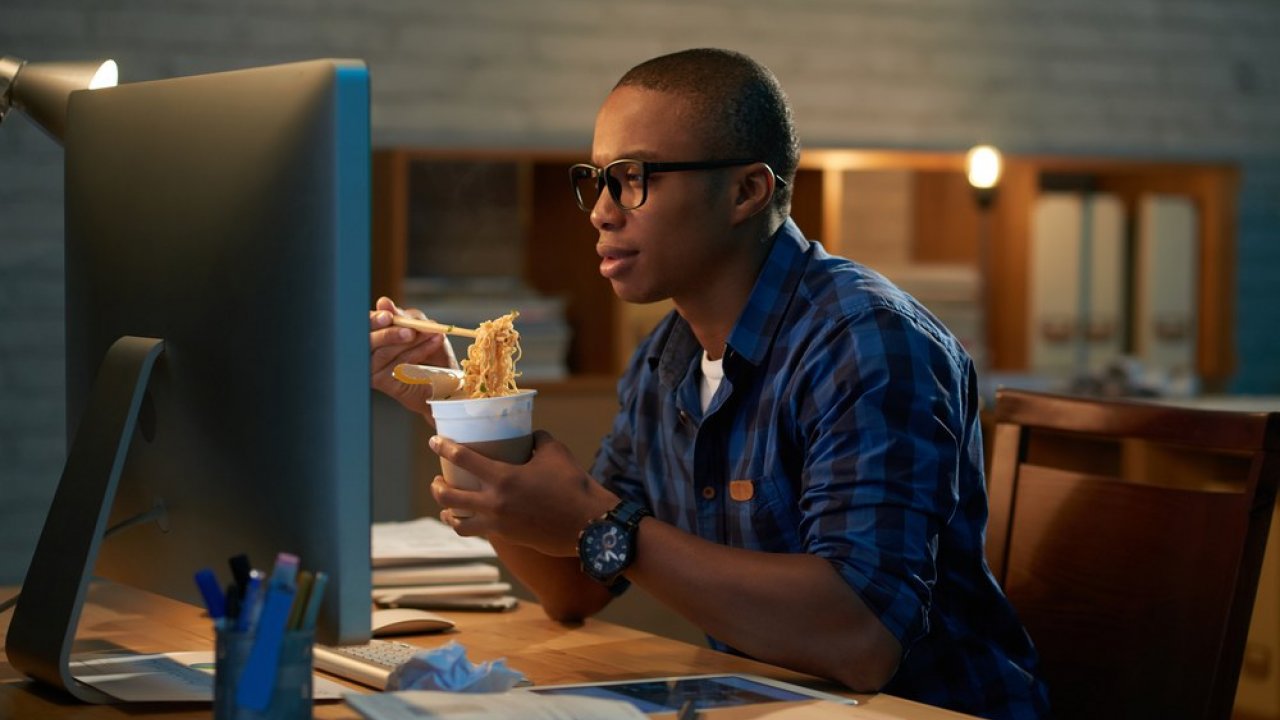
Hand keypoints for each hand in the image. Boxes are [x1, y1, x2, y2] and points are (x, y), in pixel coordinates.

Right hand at [369, 296, 456, 414]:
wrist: (447, 379)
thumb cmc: (431, 351)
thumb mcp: (418, 326)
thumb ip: (402, 316)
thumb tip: (383, 302)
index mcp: (372, 333)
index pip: (364, 324)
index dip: (373, 319)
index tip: (388, 315)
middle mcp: (367, 351)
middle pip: (367, 341)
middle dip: (388, 334)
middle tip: (410, 331)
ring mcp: (373, 368)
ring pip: (384, 353)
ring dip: (410, 342)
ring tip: (432, 334)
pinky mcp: (383, 382)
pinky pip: (398, 364)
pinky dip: (418, 352)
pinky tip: (433, 343)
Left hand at [429, 430, 617, 556]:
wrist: (587, 525)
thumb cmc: (572, 485)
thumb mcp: (555, 452)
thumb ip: (537, 440)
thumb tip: (528, 435)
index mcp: (503, 478)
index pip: (462, 459)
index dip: (444, 447)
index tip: (433, 441)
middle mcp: (494, 503)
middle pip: (448, 496)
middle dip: (436, 486)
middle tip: (436, 479)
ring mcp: (498, 524)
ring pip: (457, 523)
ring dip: (446, 512)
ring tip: (445, 506)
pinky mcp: (507, 537)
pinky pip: (478, 531)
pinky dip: (469, 524)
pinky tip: (471, 519)